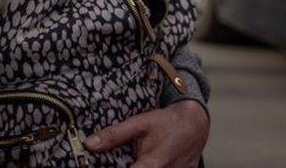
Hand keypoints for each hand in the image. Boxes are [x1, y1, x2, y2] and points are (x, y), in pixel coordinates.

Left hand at [85, 100, 208, 167]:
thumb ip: (114, 135)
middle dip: (128, 167)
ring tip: (134, 158)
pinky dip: (150, 167)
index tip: (101, 166)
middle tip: (122, 159)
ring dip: (139, 167)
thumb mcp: (139, 124)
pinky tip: (142, 161)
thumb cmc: (167, 122)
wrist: (195, 123)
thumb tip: (89, 144)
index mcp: (152, 164)